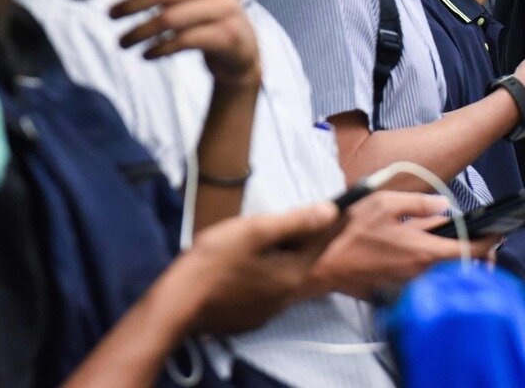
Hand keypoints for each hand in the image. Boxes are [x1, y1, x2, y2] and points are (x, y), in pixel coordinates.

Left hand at [111, 0, 259, 86]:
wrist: (240, 50)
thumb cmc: (206, 17)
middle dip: (134, 4)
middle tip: (110, 15)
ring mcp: (226, 11)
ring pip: (172, 19)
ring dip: (140, 32)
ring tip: (122, 43)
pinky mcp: (226, 36)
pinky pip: (185, 40)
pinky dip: (160, 48)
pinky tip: (146, 54)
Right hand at [177, 202, 337, 334]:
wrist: (178, 302)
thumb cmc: (216, 260)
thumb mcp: (256, 231)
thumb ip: (296, 221)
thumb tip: (332, 211)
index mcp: (292, 274)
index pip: (321, 242)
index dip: (333, 221)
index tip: (346, 206)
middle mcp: (286, 297)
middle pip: (303, 259)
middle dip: (305, 238)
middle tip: (301, 217)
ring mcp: (266, 311)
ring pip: (283, 275)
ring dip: (283, 256)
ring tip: (271, 238)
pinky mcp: (247, 318)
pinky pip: (266, 289)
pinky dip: (265, 272)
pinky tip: (248, 264)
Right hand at [306, 191, 493, 298]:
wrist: (319, 264)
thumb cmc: (350, 232)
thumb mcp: (385, 204)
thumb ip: (418, 205)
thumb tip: (443, 207)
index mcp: (423, 252)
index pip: (469, 252)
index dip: (489, 243)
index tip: (498, 234)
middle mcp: (419, 274)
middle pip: (460, 270)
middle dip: (477, 258)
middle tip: (484, 244)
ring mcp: (407, 286)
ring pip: (442, 277)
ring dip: (455, 264)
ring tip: (457, 246)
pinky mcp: (393, 291)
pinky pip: (422, 281)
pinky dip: (433, 270)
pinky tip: (426, 254)